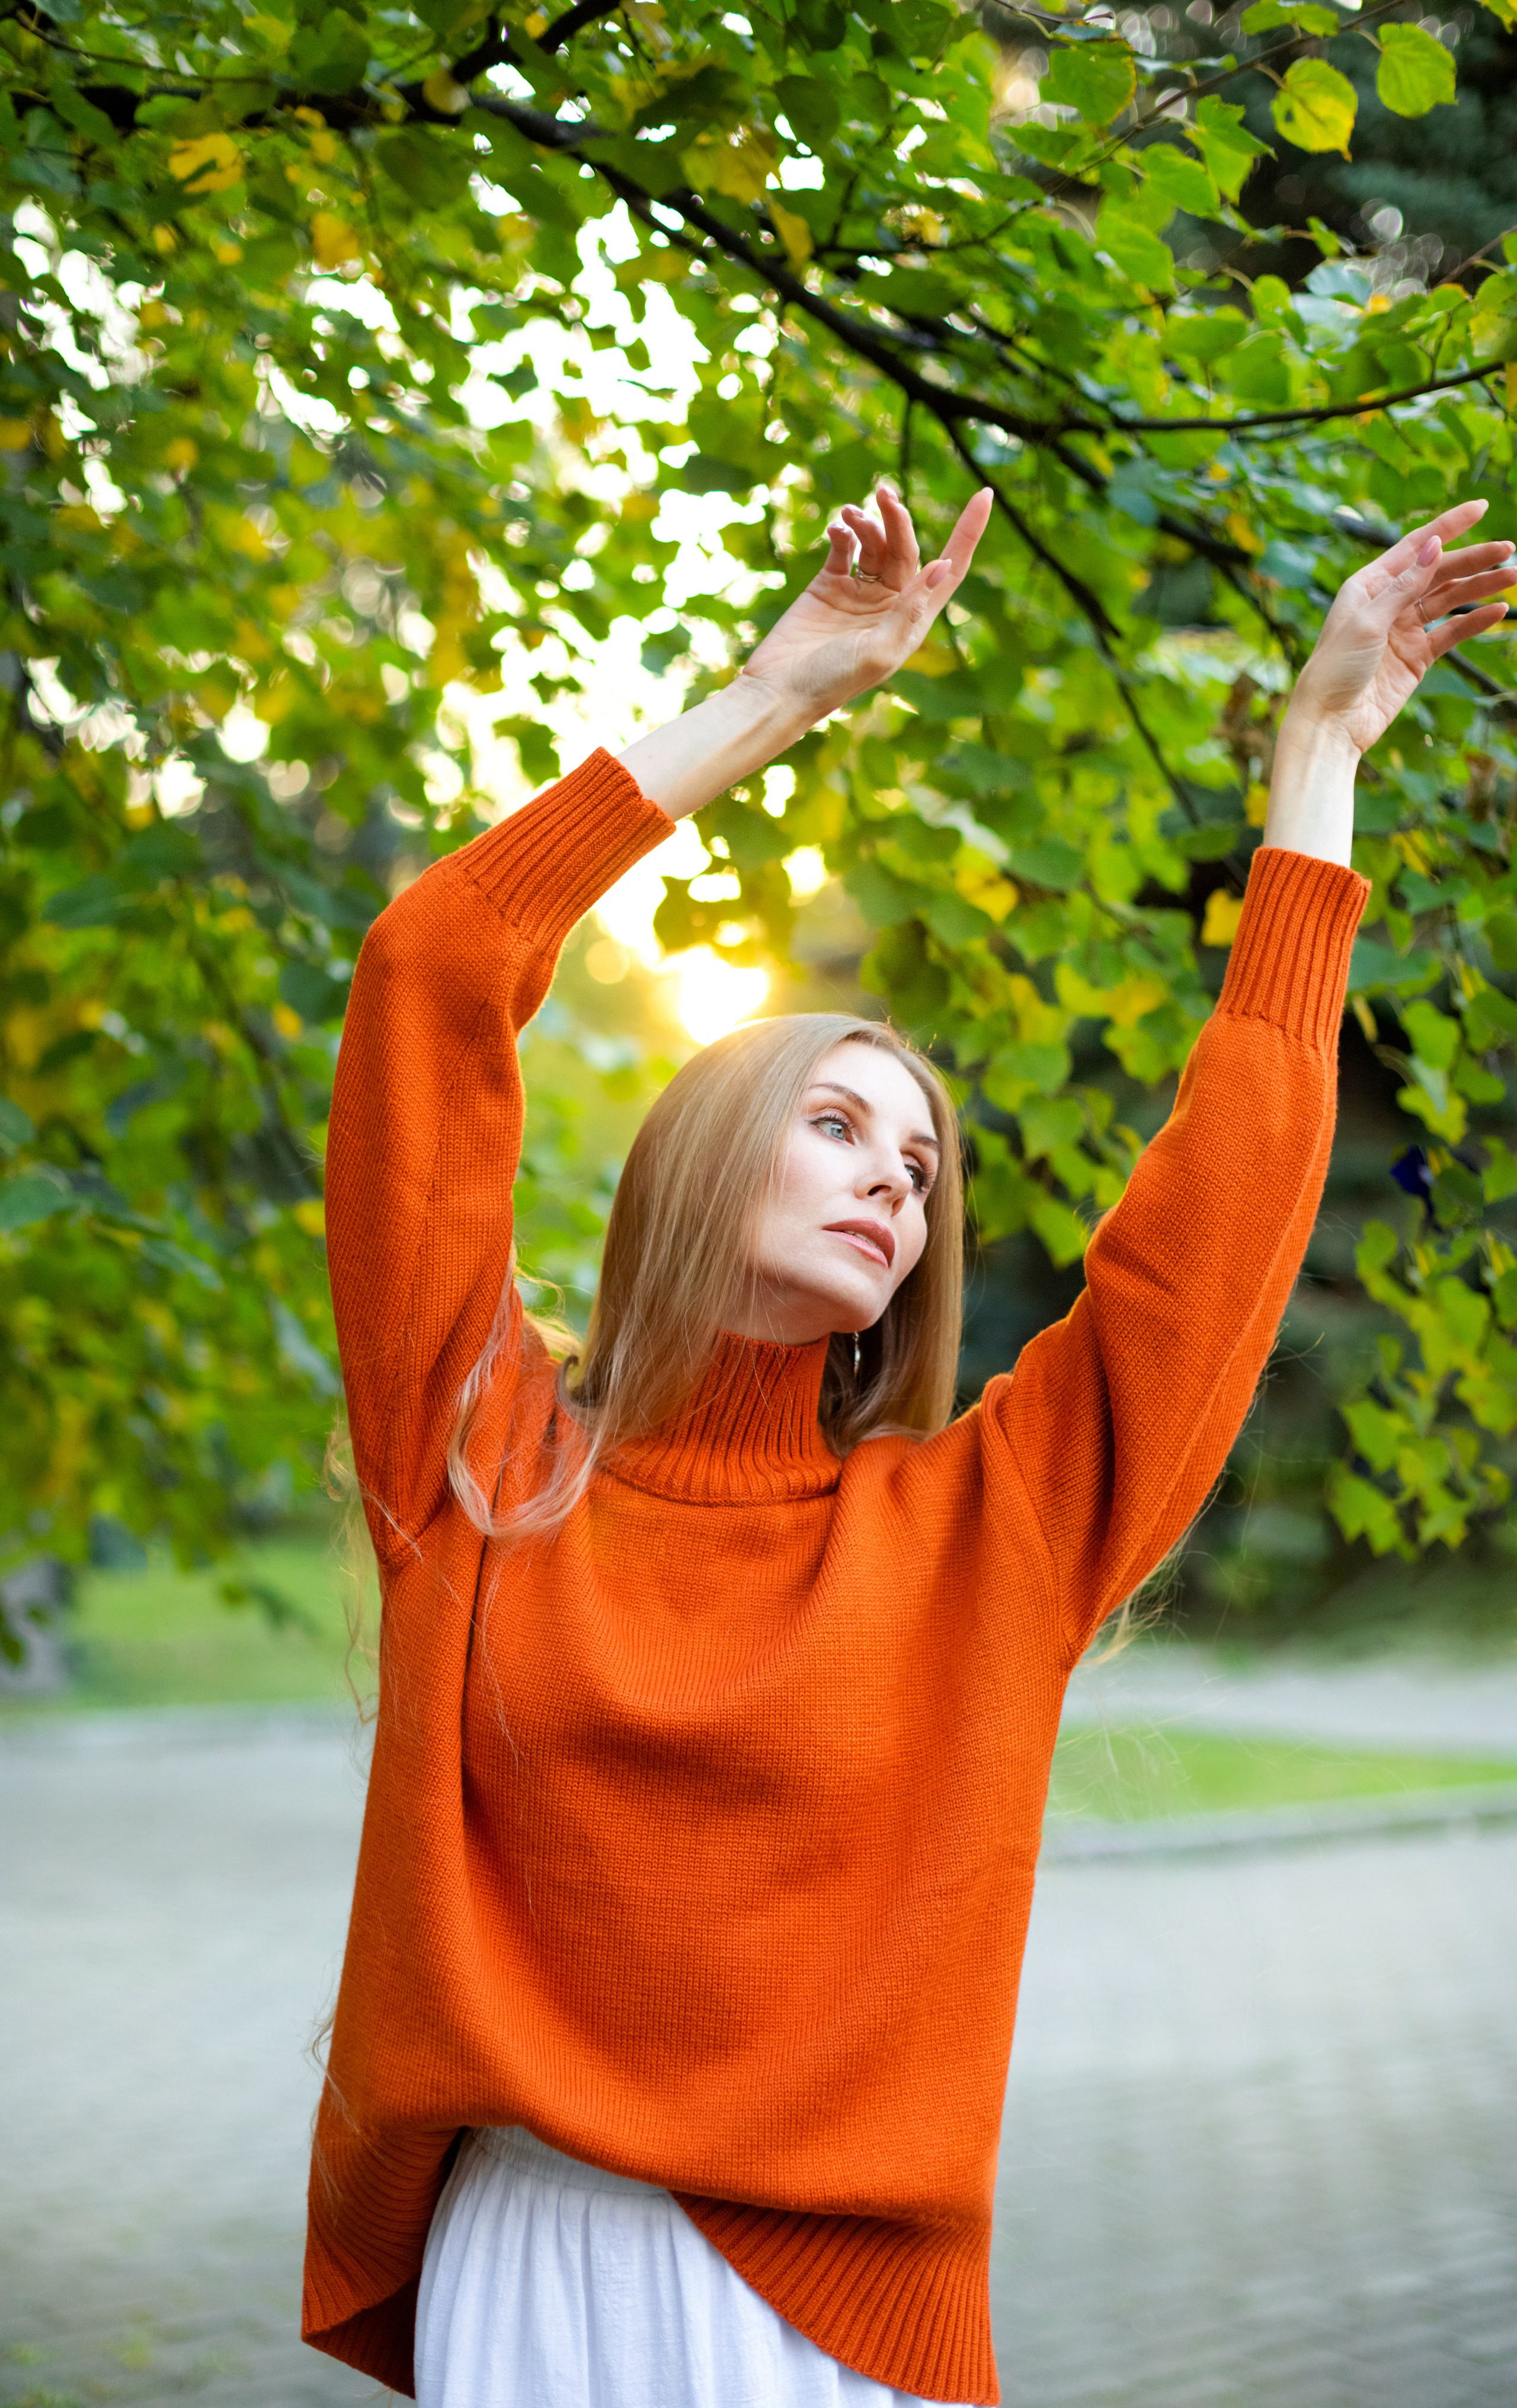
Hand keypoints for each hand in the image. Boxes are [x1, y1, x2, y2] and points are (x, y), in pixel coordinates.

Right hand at [738, 482, 992, 723]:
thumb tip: (942, 566)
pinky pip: (843, 549)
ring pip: (875, 544)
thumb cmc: (833, 682)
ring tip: (851, 515)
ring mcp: (860, 593)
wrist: (780, 690)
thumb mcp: (879, 650)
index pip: (950, 569)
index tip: (985, 493)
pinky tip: (837, 528)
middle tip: (884, 492)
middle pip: (906, 548)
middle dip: (898, 519)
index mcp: (913, 620)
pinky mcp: (829, 585)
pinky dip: (842, 533)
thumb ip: (910, 609)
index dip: (968, 533)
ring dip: (867, 523)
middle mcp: (891, 603)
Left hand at [1286, 498, 1512, 758]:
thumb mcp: (1368, 621)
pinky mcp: (1416, 657)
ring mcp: (1403, 630)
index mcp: (1368, 585)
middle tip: (1509, 548)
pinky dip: (1474, 621)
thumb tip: (1434, 545)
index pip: (1415, 546)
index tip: (1480, 508)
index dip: (1448, 526)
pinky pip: (1450, 632)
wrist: (1331, 723)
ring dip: (1480, 587)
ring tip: (1512, 576)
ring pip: (1449, 600)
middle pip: (1438, 572)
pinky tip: (1497, 611)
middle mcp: (1387, 603)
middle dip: (1473, 559)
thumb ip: (1404, 586)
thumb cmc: (1335, 669)